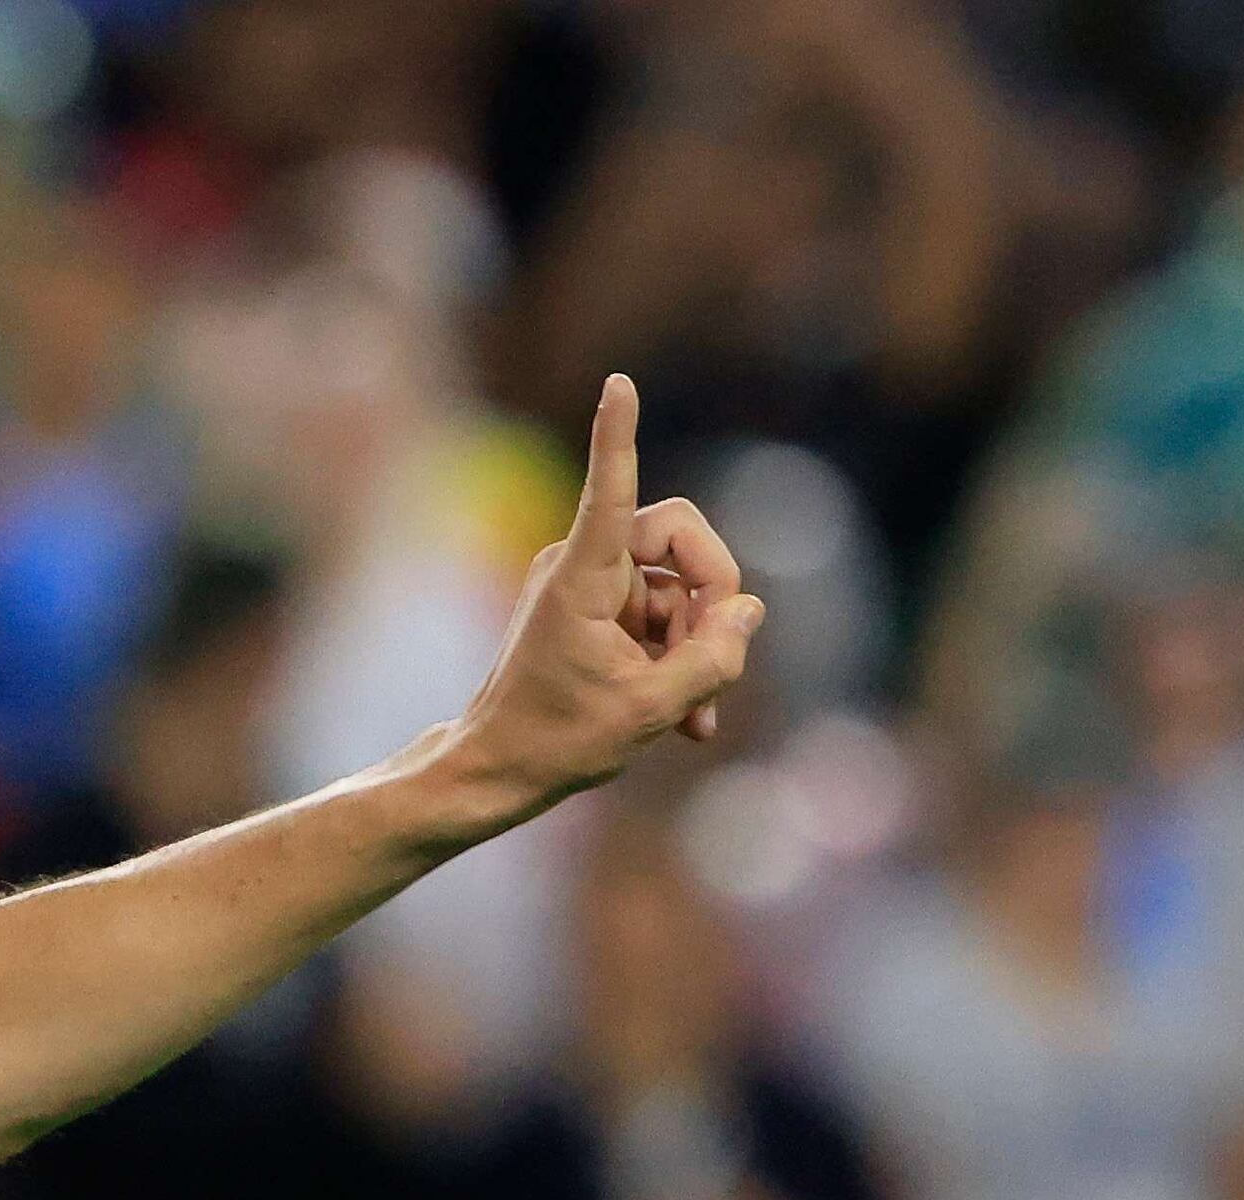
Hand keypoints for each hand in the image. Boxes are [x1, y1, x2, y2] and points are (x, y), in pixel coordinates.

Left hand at [436, 376, 762, 832]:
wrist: (495, 773)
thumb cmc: (557, 741)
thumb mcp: (651, 707)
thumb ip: (713, 656)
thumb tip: (747, 610)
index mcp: (582, 577)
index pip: (610, 489)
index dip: (618, 436)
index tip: (618, 382)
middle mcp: (583, 567)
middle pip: (682, 539)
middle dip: (713, 597)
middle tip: (714, 663)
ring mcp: (590, 588)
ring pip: (679, 589)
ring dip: (699, 646)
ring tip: (696, 714)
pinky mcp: (598, 613)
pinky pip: (662, 616)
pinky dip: (680, 660)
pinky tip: (690, 720)